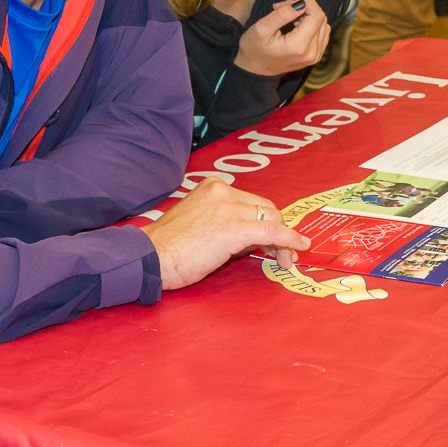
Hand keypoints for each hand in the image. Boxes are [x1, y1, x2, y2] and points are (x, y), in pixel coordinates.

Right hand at [144, 180, 308, 289]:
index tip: (273, 240)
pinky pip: (271, 232)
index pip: (251, 202)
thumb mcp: (198, 221)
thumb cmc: (168, 247)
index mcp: (213, 187)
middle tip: (282, 253)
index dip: (267, 222)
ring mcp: (228, 208)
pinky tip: (298, 248)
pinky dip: (288, 240)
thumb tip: (251, 238)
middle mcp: (223, 191)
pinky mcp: (233, 228)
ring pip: (270, 219)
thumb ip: (223, 222)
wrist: (150, 257)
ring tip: (285, 259)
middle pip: (265, 209)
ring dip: (282, 240)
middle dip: (278, 230)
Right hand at [234, 0, 331, 77]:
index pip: (316, 14)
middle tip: (283, 6)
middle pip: (320, 17)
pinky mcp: (315, 55)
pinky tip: (296, 23)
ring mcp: (315, 55)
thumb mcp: (261, 29)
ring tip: (287, 15)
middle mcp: (312, 52)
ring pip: (322, 23)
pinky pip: (322, 32)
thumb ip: (282, 14)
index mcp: (299, 46)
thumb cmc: (254, 50)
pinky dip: (311, 23)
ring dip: (307, 13)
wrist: (254, 71)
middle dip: (304, 6)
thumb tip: (301, 3)